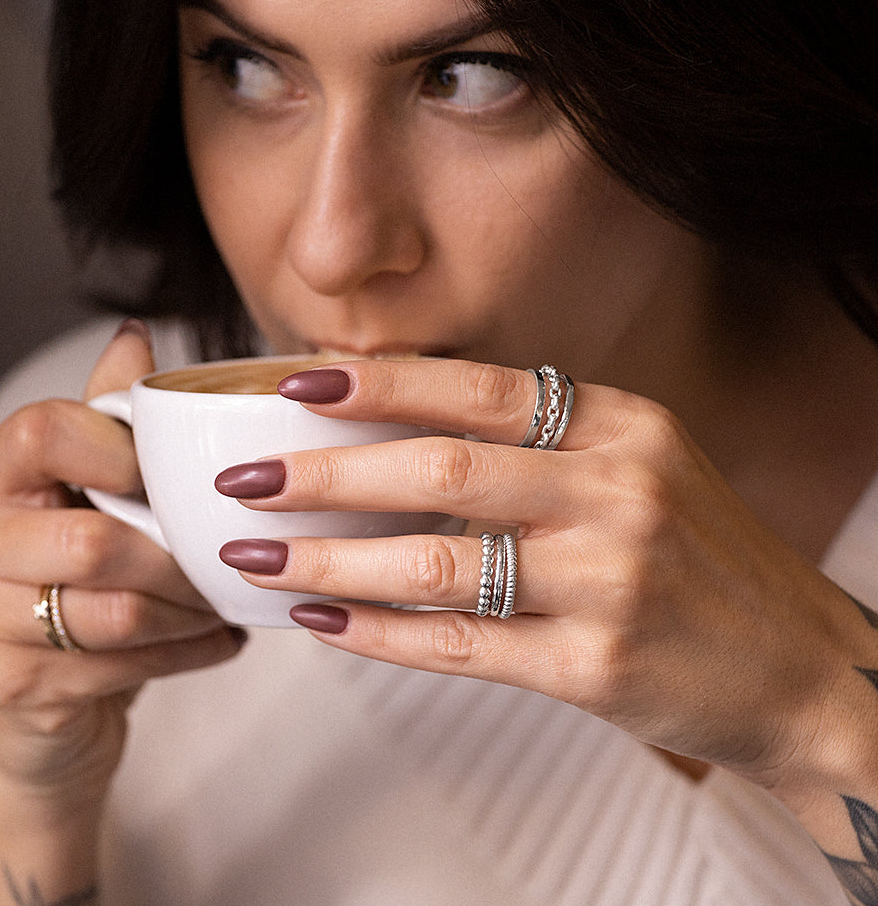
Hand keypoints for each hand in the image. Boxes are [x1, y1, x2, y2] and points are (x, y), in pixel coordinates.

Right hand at [0, 322, 243, 802]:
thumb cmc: (70, 575)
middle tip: (230, 560)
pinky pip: (125, 667)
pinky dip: (190, 653)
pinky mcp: (10, 684)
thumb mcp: (84, 487)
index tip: (181, 481)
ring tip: (228, 599)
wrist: (37, 695)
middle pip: (92, 542)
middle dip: (179, 559)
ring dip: (193, 610)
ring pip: (117, 612)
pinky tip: (218, 639)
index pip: (45, 433)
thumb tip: (134, 336)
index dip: (126, 454)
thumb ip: (106, 417)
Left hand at [217, 357, 873, 792]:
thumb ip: (539, 443)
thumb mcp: (639, 466)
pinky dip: (379, 633)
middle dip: (327, 471)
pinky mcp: (595, 666)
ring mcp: (607, 580)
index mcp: (621, 425)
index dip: (379, 383)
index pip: (478, 389)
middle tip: (246, 478)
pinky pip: (460, 644)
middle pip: (442, 468)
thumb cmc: (700, 557)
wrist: (801, 665)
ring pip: (437, 560)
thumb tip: (401, 427)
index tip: (297, 381)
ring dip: (331, 557)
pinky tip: (322, 621)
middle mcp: (615, 490)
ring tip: (257, 555)